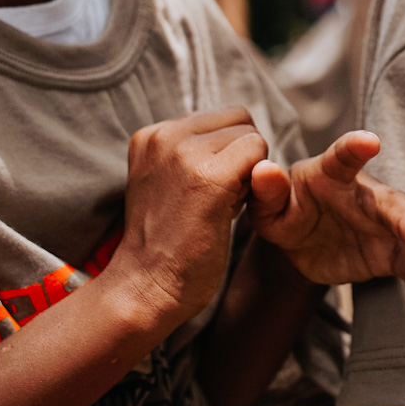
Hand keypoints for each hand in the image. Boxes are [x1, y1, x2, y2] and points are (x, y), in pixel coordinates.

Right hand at [109, 108, 271, 331]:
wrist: (145, 288)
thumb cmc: (164, 245)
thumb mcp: (164, 182)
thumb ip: (192, 154)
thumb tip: (241, 136)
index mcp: (152, 135)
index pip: (219, 118)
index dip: (228, 151)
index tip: (210, 188)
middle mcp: (165, 135)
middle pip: (239, 120)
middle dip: (242, 156)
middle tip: (219, 198)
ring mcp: (185, 153)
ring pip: (252, 137)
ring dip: (250, 171)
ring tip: (219, 206)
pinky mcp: (209, 177)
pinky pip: (259, 155)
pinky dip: (256, 185)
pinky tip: (230, 212)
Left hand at [247, 132, 404, 308]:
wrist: (300, 246)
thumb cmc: (286, 212)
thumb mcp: (268, 207)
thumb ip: (267, 191)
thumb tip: (264, 171)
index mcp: (331, 174)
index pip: (342, 158)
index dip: (354, 148)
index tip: (369, 142)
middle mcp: (365, 193)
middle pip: (389, 199)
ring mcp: (384, 222)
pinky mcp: (391, 252)